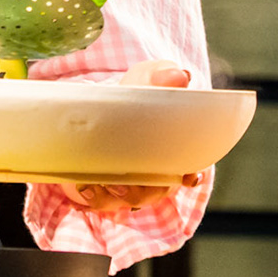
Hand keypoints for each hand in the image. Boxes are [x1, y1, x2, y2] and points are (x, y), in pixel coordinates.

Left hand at [57, 61, 199, 212]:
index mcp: (174, 149)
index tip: (190, 177)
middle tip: (131, 179)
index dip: (193, 175)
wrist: (99, 105)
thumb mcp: (146, 79)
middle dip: (146, 190)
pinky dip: (95, 196)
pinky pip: (104, 200)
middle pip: (159, 190)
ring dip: (119, 194)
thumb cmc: (133, 93)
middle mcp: (157, 172)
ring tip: (104, 182)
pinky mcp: (106, 187)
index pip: (192, 167)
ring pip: (131, 199)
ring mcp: (132, 183)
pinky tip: (84, 184)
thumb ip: (162, 76)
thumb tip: (180, 76)